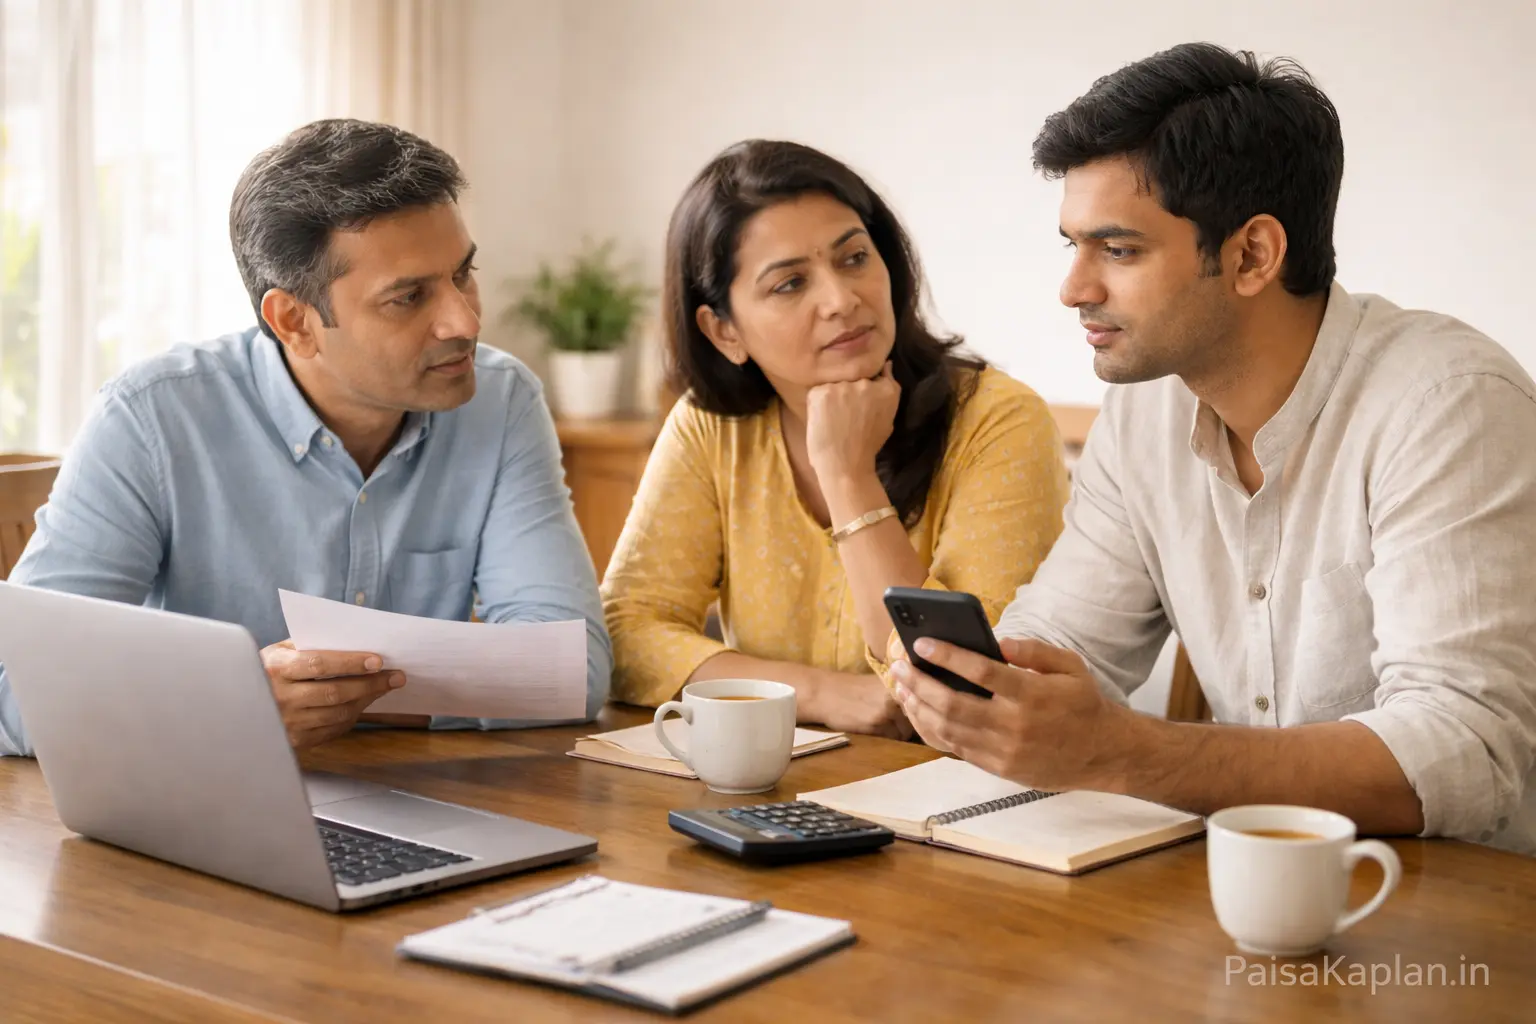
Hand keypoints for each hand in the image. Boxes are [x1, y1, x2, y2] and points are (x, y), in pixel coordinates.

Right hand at [260, 640, 405, 749]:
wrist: (236, 707)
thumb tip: (352, 641)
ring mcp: (287, 724)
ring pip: (337, 713)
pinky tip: (364, 703)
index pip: (319, 665)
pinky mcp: (295, 742)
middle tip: (396, 676)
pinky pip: (332, 730)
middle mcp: (280, 699)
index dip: (350, 663)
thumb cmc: (265, 672)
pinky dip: (352, 716)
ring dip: (366, 700)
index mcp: (276, 669)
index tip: (378, 661)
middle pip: (334, 692)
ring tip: (384, 687)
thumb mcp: (278, 652)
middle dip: (370, 684)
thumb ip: (309, 645)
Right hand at [804, 671, 913, 738]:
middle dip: (911, 724)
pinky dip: (887, 738)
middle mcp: (897, 693)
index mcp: (900, 681)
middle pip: (918, 719)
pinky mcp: (875, 723)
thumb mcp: (880, 685)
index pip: (923, 702)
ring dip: (899, 733)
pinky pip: (892, 738)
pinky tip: (874, 730)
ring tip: (884, 727)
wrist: (824, 693)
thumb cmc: (852, 689)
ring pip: (906, 731)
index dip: (921, 712)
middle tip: (897, 723)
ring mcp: (887, 709)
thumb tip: (925, 708)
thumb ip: (902, 694)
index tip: (915, 716)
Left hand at [805, 360, 899, 483]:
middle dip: (850, 392)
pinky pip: (819, 390)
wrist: (845, 465)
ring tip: (834, 419)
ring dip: (834, 396)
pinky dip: (819, 403)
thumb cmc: (867, 447)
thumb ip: (887, 390)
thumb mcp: (888, 419)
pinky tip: (823, 419)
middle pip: (854, 378)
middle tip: (845, 414)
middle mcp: (866, 383)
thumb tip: (887, 364)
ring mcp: (843, 386)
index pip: (876, 374)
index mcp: (887, 390)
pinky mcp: (821, 391)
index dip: (865, 389)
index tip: (860, 402)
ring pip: (836, 383)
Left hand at [890, 636, 1131, 789]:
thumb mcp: (1070, 665)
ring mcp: (1004, 750)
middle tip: (899, 666)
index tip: (922, 643)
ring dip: (919, 707)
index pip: (980, 672)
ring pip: (948, 729)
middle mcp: (1014, 724)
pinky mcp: (999, 768)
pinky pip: (956, 749)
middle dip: (920, 683)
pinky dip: (932, 731)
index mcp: (1031, 694)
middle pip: (953, 703)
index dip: (947, 656)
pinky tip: (920, 713)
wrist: (1102, 752)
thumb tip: (998, 642)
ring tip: (902, 688)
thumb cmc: (1082, 703)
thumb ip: (1034, 650)